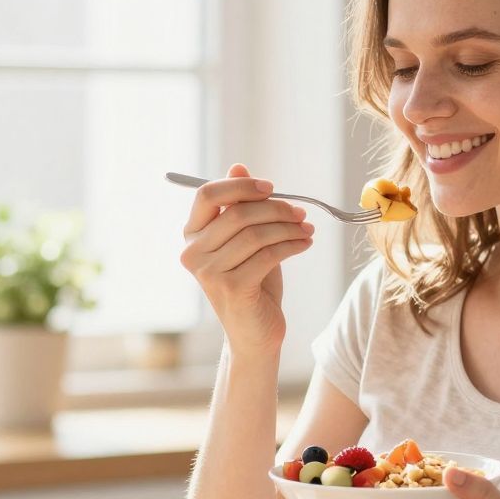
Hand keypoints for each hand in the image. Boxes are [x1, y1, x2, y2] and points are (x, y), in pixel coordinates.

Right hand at [179, 163, 313, 353]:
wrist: (255, 333)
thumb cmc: (252, 282)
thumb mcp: (246, 240)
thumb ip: (239, 206)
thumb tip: (238, 165)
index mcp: (192, 235)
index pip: (208, 194)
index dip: (241, 186)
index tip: (272, 188)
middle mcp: (192, 252)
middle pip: (238, 213)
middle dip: (276, 209)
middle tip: (302, 212)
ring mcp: (209, 272)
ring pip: (256, 234)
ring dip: (289, 228)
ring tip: (307, 229)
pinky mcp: (231, 288)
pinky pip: (268, 255)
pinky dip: (292, 245)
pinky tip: (305, 243)